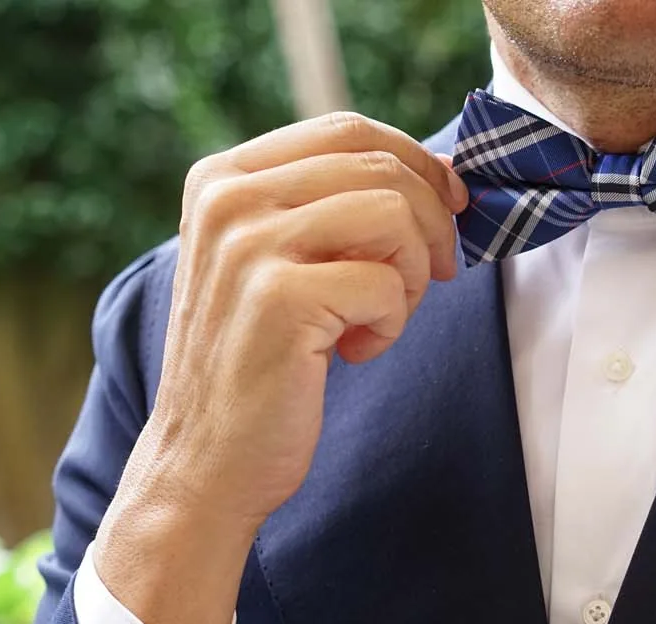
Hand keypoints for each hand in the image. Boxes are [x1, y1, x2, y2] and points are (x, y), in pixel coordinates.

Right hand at [96, 111, 468, 623]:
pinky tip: (352, 353)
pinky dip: (390, 325)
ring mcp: (247, 245)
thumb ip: (329, 210)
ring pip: (392, 213)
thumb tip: (439, 177)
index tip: (448, 211)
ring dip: (410, 275)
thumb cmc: (258, 366)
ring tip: (375, 319)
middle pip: (379, 166)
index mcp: (223, 178)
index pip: (349, 129)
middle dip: (429, 224)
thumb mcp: (276, 264)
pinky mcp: (278, 299)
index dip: (417, 165)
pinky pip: (386, 283)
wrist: (207, 461)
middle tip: (426, 281)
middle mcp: (227, 198)